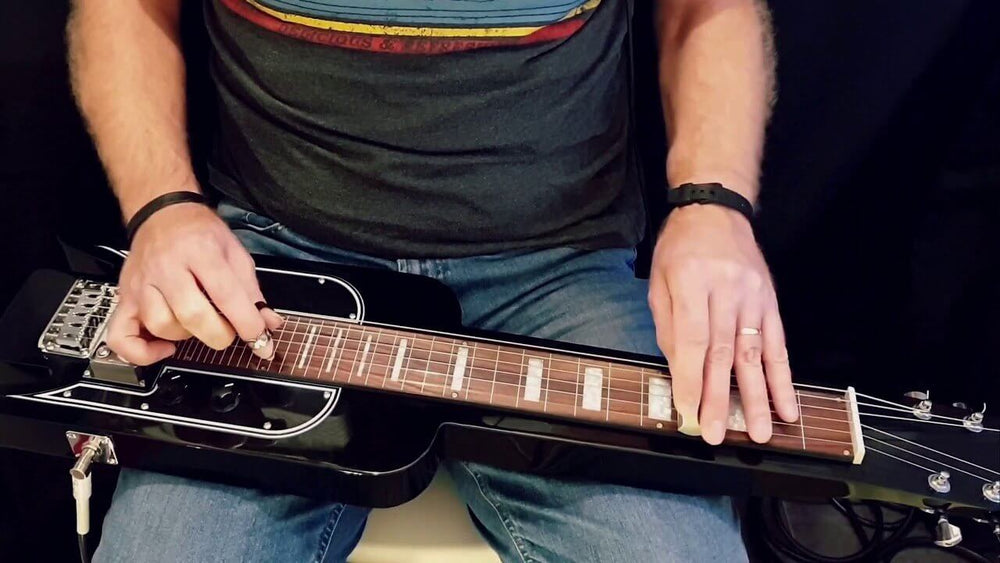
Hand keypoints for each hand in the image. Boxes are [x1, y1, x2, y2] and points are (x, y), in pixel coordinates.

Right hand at [106, 200, 282, 365]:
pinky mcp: (125, 297)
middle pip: (192, 316)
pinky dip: (142, 353)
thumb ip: (252, 291)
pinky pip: (122, 336)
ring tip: (199, 326)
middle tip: (229, 330)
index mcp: (201, 252)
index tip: (261, 340)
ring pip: (162, 326)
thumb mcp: (235, 253)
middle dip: (220, 334)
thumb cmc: (199, 234)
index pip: (226, 295)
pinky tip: (165, 348)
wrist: (162, 213)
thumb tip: (269, 323)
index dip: (248, 324)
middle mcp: (167, 268)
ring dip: (187, 336)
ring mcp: (142, 284)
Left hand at [648, 204, 797, 444]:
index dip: (692, 379)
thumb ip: (669, 327)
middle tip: (716, 433)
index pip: (694, 340)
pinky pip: (778, 344)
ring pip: (755, 353)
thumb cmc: (680, 248)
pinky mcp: (771, 302)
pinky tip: (788, 406)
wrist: (717, 210)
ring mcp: (754, 297)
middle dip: (720, 398)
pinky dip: (783, 377)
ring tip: (759, 431)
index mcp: (692, 282)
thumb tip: (680, 373)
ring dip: (758, 396)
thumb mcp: (660, 282)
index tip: (689, 413)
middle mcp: (727, 290)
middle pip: (724, 352)